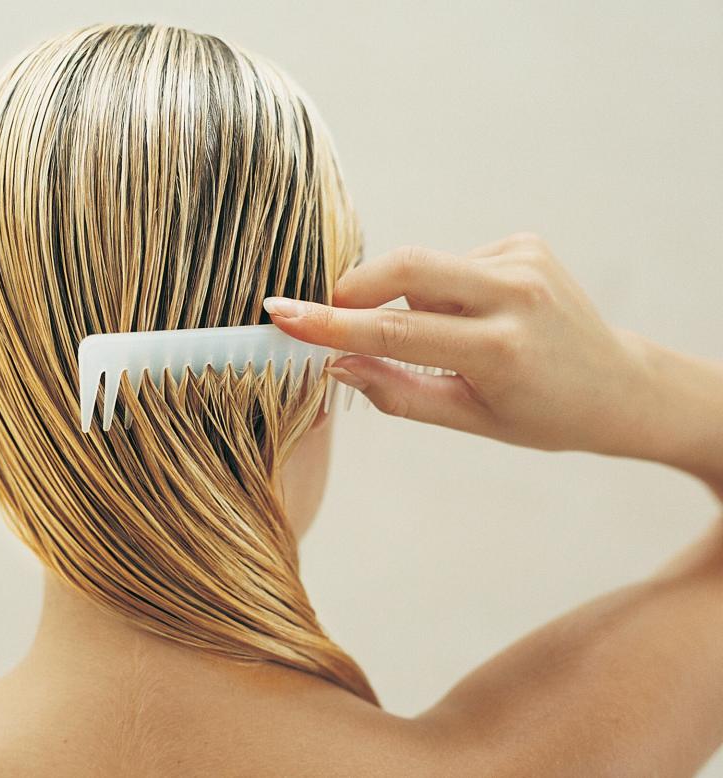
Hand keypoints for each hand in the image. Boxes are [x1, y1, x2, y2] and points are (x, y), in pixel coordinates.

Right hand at [263, 233, 659, 457]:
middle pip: (404, 266)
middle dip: (354, 289)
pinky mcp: (524, 242)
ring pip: (424, 267)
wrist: (618, 386)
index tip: (282, 313)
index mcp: (501, 348)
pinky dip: (440, 290)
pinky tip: (472, 317)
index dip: (330, 322)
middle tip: (327, 317)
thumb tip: (336, 363)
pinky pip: (451, 262)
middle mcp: (515, 291)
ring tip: (446, 340)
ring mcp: (523, 258)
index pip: (396, 328)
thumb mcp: (468, 420)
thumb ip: (396, 392)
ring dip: (409, 300)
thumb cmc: (542, 415)